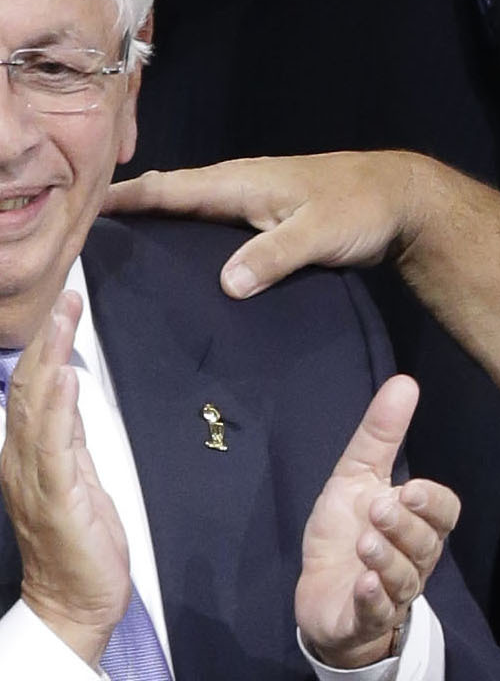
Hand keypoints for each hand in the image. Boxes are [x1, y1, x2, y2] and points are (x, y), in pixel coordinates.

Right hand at [0, 292, 131, 666]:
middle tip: (64, 297)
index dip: (43, 347)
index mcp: (28, 455)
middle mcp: (23, 463)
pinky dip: (59, 411)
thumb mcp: (76, 472)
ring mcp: (36, 480)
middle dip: (46, 342)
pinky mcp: (58, 499)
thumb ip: (69, 431)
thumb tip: (70, 385)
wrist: (76, 600)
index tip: (61, 304)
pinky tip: (66, 381)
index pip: (30, 392)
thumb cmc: (79, 538)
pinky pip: (55, 449)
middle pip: (29, 392)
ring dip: (51, 361)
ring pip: (38, 411)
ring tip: (64, 321)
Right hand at [109, 152, 419, 293]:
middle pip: (175, 193)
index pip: (174, 188)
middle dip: (132, 204)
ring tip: (116, 241)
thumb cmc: (363, 208)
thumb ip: (275, 255)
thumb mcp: (321, 233)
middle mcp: (243, 184)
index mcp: (245, 182)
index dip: (129, 197)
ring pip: (194, 204)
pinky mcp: (268, 216)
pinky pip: (213, 220)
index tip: (85, 206)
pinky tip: (176, 253)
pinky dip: (187, 228)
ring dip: (158, 216)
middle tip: (83, 226)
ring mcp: (255, 198)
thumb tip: (225, 283)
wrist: (403, 199)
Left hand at [295, 376, 459, 671]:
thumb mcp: (356, 478)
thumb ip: (381, 436)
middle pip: (427, 544)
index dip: (432, 503)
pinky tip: (364, 584)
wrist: (319, 595)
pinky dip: (375, 599)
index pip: (445, 513)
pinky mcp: (364, 620)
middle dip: (406, 527)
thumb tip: (404, 381)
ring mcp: (392, 593)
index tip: (410, 487)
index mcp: (418, 524)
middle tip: (380, 509)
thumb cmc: (344, 531)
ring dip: (388, 559)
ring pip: (405, 578)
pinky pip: (379, 614)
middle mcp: (414, 559)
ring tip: (365, 543)